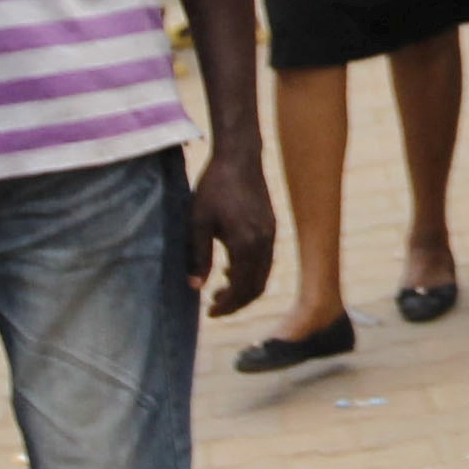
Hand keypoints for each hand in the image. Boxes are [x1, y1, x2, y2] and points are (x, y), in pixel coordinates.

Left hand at [182, 139, 276, 315]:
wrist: (239, 156)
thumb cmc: (214, 186)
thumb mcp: (198, 221)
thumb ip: (198, 256)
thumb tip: (196, 287)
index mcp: (246, 244)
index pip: (241, 288)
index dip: (227, 305)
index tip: (210, 312)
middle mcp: (264, 243)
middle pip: (256, 287)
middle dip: (237, 302)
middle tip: (215, 306)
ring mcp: (271, 235)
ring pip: (263, 275)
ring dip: (244, 288)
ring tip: (221, 289)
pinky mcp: (271, 227)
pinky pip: (266, 260)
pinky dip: (251, 272)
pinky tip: (232, 267)